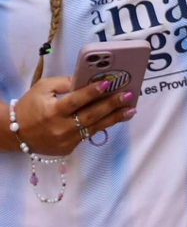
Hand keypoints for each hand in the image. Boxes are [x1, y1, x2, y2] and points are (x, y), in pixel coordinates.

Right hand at [11, 77, 136, 156]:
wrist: (15, 134)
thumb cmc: (30, 106)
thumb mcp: (43, 88)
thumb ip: (65, 83)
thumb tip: (88, 78)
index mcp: (52, 111)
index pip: (75, 101)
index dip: (92, 92)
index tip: (108, 83)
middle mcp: (60, 128)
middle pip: (90, 115)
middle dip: (111, 105)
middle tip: (129, 96)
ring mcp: (66, 141)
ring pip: (94, 128)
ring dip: (114, 118)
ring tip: (130, 110)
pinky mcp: (68, 148)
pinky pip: (88, 135)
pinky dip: (101, 125)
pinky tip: (115, 118)